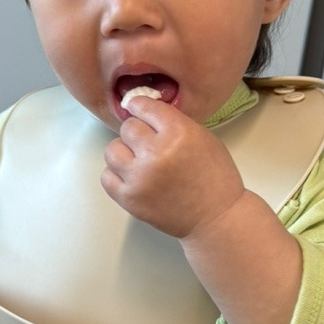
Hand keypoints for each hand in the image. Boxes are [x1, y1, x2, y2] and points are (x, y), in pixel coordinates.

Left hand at [100, 96, 245, 238]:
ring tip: (138, 161)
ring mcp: (139, 177)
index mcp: (178, 133)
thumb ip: (174, 123)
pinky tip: (132, 176)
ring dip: (124, 153)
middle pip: (128, 128)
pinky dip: (117, 174)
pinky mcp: (129, 198)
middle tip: (148, 144)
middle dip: (138, 133)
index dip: (141, 107)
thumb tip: (146, 113)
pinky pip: (107, 176)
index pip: (144, 106)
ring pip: (112, 150)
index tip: (140, 110)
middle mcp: (156, 152)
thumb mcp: (203, 138)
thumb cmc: (215, 177)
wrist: (216, 218)